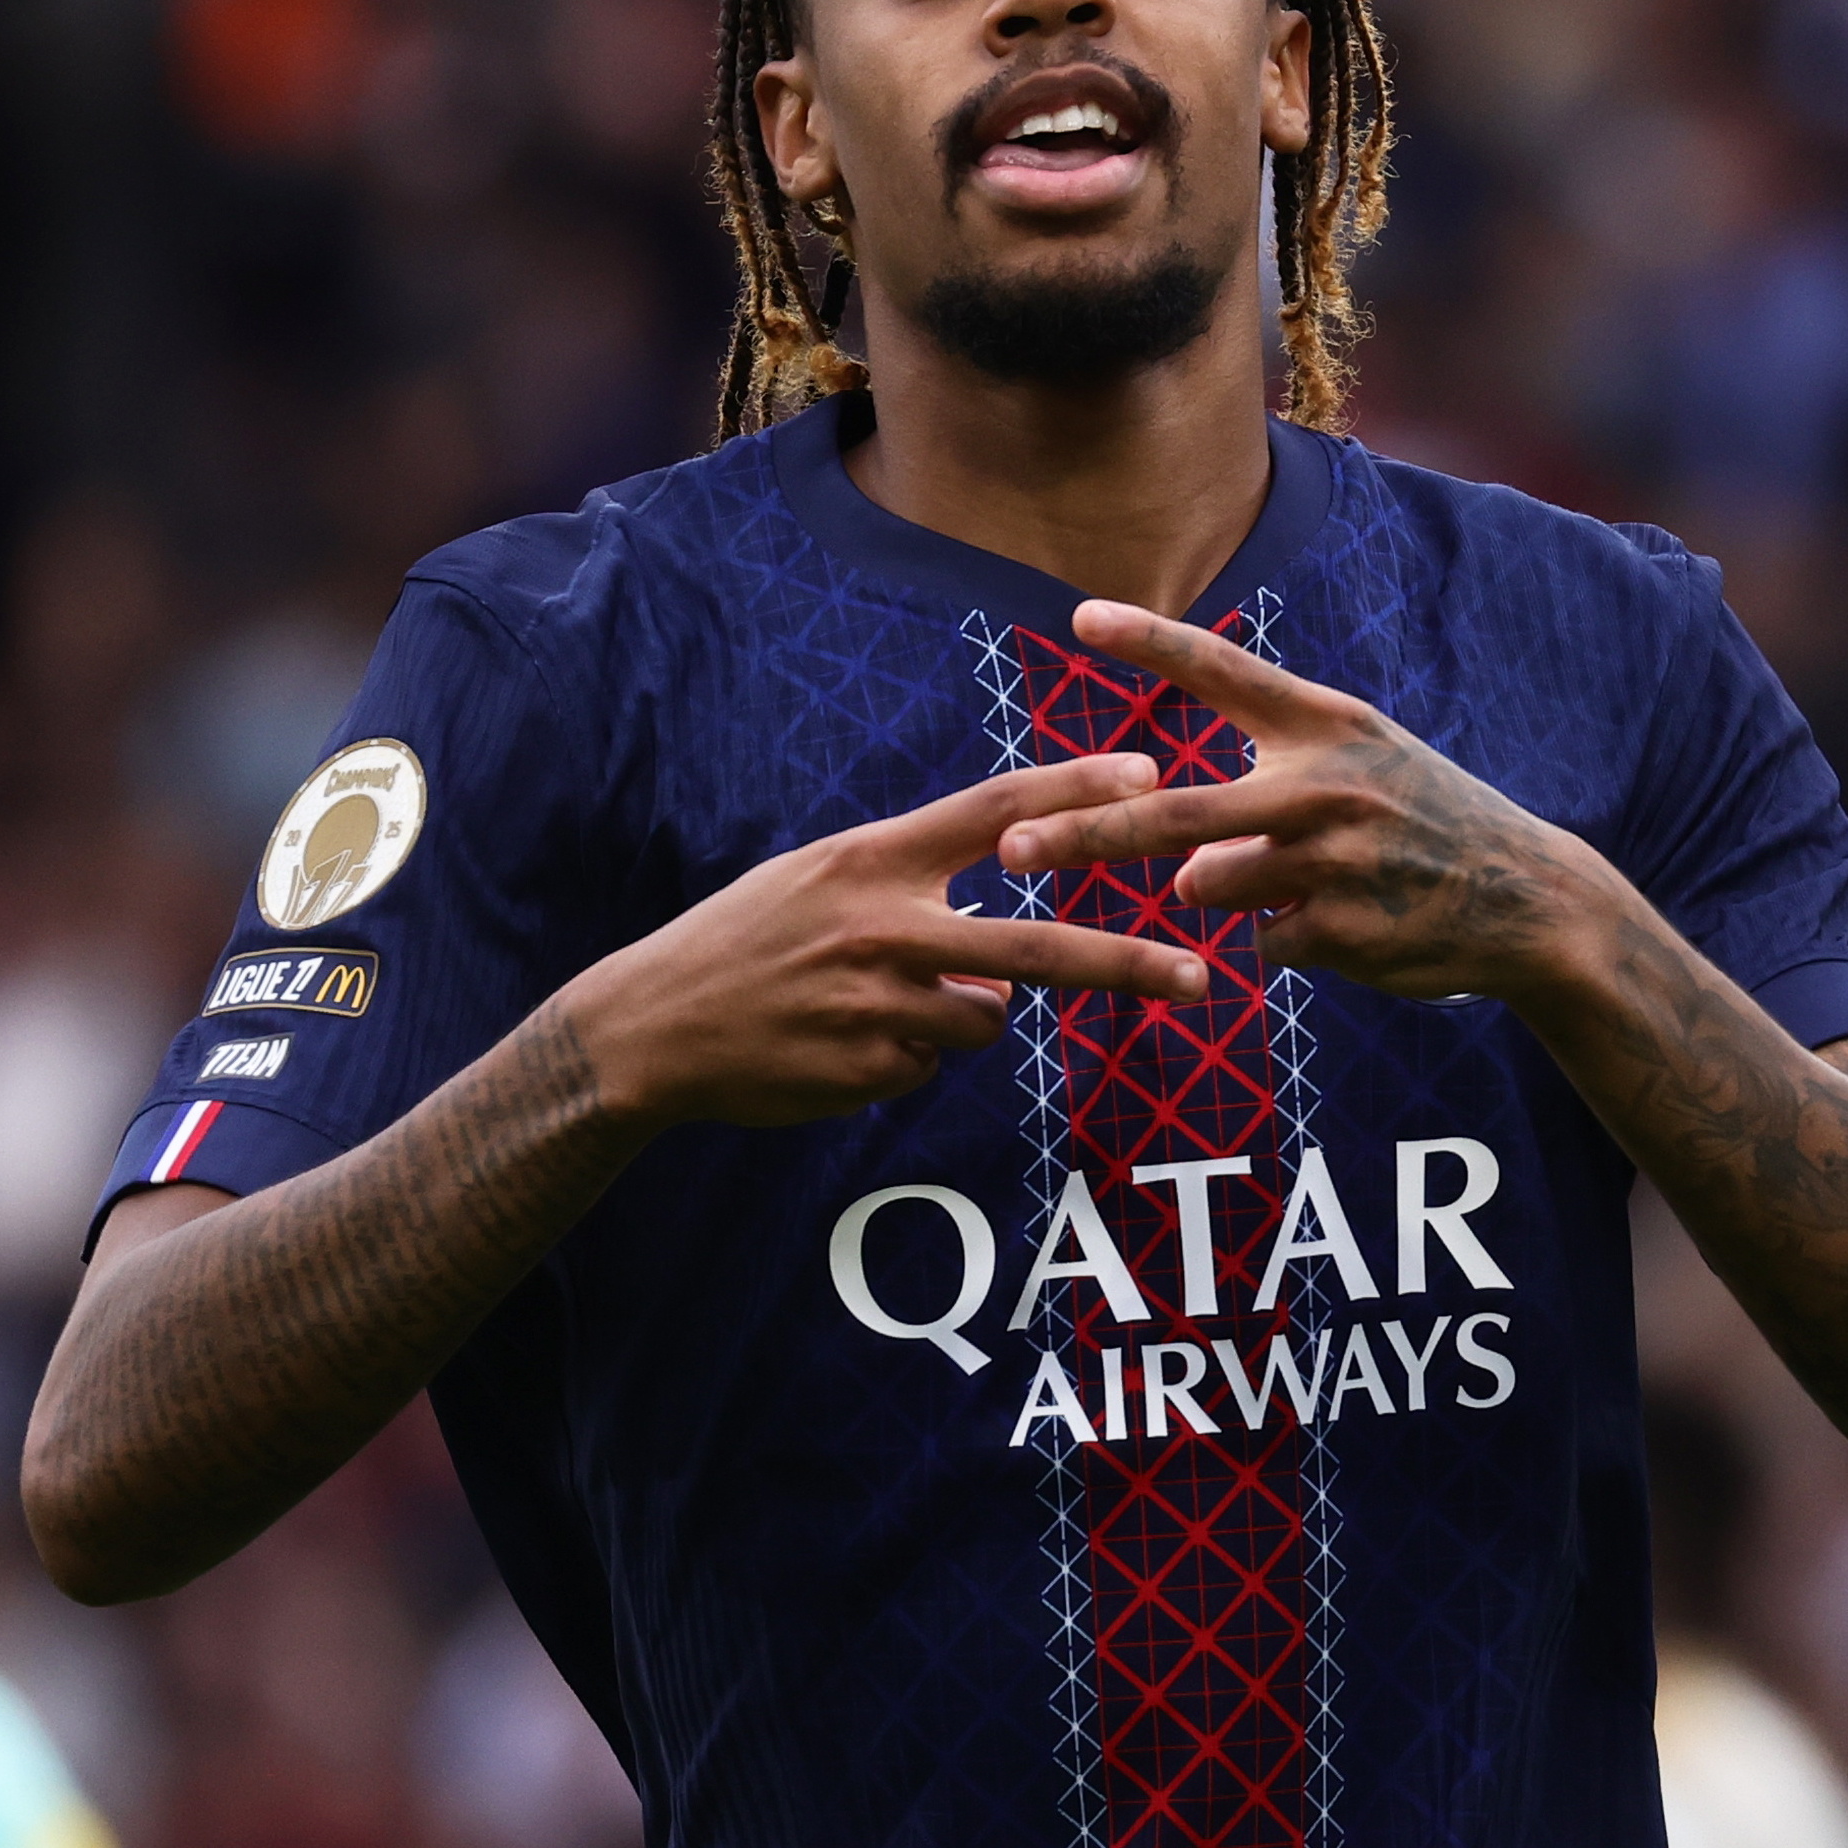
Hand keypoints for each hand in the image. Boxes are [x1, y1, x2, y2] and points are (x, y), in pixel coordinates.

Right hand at [573, 754, 1208, 1129]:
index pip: (993, 811)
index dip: (1074, 791)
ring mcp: (877, 1004)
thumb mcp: (817, 881)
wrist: (651, 1027)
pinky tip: (837, 1044)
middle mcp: (881, 926)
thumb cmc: (746, 944)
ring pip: (983, 1018)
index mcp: (871, 858)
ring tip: (870, 1005)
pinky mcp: (867, 1069)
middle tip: (1196, 978)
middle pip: (1033, 946)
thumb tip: (999, 968)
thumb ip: (910, 892)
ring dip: (956, 1017)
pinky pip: (930, 1063)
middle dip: (1124, 963)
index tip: (1150, 777)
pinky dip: (903, 1057)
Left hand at [987, 602, 1598, 1006]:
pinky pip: (1265, 941)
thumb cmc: (1428, 822)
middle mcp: (1324, 782)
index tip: (1078, 615)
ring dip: (1233, 892)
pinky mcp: (1341, 928)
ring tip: (1314, 882)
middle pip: (1174, 812)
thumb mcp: (1366, 759)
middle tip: (1014, 848)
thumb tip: (1181, 861)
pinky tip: (1353, 924)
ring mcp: (1332, 859)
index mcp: (1326, 724)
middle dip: (1085, 835)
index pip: (1224, 671)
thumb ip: (1275, 775)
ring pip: (1212, 885)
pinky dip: (1288, 938)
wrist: (1530, 900)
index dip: (1149, 642)